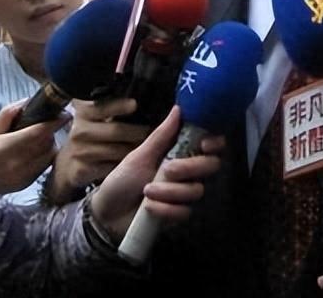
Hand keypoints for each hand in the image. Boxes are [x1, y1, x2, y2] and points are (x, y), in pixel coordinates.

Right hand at [0, 101, 68, 193]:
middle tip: (47, 124)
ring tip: (38, 139)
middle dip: (50, 131)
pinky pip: (45, 165)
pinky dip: (45, 156)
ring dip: (49, 144)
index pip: (37, 132)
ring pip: (49, 154)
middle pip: (47, 142)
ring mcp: (24, 175)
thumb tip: (26, 101)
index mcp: (5, 147)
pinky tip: (35, 153)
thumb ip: (7, 115)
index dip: (54, 122)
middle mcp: (17, 163)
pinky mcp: (27, 184)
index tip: (65, 114)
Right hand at [46, 97, 150, 203]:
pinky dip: (125, 164)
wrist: (70, 163)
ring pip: (117, 150)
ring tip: (146, 145)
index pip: (102, 106)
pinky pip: (112, 167)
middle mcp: (79, 129)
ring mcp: (80, 151)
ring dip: (135, 149)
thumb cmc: (93, 131)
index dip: (119, 105)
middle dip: (138, 131)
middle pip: (116, 130)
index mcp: (84, 110)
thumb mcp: (97, 113)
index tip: (134, 104)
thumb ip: (114, 100)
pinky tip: (132, 161)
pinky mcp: (83, 169)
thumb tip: (143, 87)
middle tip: (151, 131)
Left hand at [90, 106, 223, 241]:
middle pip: (211, 165)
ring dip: (171, 191)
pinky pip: (185, 211)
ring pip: (197, 190)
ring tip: (147, 191)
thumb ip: (162, 135)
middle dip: (190, 167)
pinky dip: (165, 209)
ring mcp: (185, 193)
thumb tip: (178, 109)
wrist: (108, 213)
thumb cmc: (123, 179)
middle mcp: (189, 171)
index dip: (215, 142)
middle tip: (168, 170)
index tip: (204, 144)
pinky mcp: (179, 214)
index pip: (212, 144)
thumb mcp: (140, 155)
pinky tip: (149, 207)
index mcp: (182, 151)